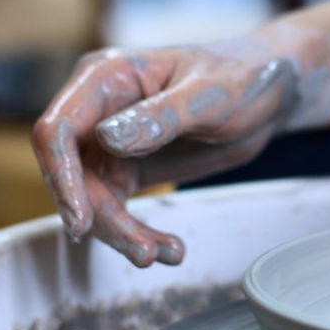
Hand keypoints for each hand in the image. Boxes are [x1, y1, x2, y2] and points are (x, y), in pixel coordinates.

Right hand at [32, 34, 311, 266]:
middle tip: (143, 251)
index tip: (80, 219)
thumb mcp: (209, 95)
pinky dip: (140, 231)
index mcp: (106, 77)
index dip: (60, 175)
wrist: (271, 92)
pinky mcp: (131, 167)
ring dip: (124, 232)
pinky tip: (171, 249)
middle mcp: (99, 110)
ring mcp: (111, 141)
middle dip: (102, 218)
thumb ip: (161, 117)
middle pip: (73, 174)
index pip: (58, 128)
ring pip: (94, 199)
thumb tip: (107, 139)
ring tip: (166, 253)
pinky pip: (118, 207)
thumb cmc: (242, 76)